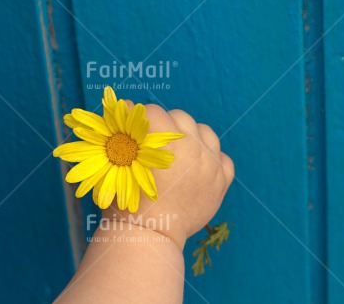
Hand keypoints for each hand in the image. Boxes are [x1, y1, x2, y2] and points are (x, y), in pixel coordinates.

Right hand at [103, 102, 233, 249]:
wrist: (150, 238)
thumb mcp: (121, 164)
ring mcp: (212, 166)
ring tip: (178, 151)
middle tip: (153, 141)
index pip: (154, 112)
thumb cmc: (128, 202)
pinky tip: (197, 167)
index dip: (140, 117)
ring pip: (205, 132)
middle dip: (164, 125)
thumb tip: (127, 105)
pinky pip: (223, 158)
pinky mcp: (222, 183)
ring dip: (191, 136)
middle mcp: (194, 149)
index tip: (133, 126)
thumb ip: (126, 133)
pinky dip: (212, 159)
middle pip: (180, 117)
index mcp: (167, 143)